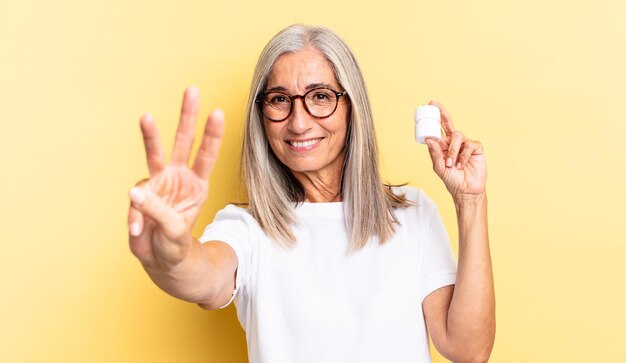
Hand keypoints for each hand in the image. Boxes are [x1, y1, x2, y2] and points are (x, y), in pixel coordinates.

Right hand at [127, 87, 223, 269]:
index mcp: (197, 185)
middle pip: (184, 142)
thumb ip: (158, 212)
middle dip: (188, 116)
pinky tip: (138, 231)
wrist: (161, 261)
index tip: (218, 112)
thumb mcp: (175, 233)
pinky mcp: (140, 194)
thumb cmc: (176, 245)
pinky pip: (135, 200)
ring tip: (147, 116)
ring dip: (151, 135)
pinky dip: (136, 216)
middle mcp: (178, 178)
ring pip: (154, 154)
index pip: (207, 156)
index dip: (212, 136)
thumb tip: (136, 192)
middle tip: (193, 89)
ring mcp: (159, 184)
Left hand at [424, 101, 485, 201]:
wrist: (466, 191)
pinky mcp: (476, 148)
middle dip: (442, 113)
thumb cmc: (452, 180)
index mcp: (443, 145)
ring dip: (452, 150)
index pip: (438, 128)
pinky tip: (461, 165)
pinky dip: (463, 156)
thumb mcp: (439, 167)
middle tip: (435, 105)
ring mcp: (465, 144)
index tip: (428, 105)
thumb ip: (435, 153)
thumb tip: (429, 139)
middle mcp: (454, 142)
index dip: (435, 117)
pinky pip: (469, 145)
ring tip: (450, 164)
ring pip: (457, 136)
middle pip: (448, 123)